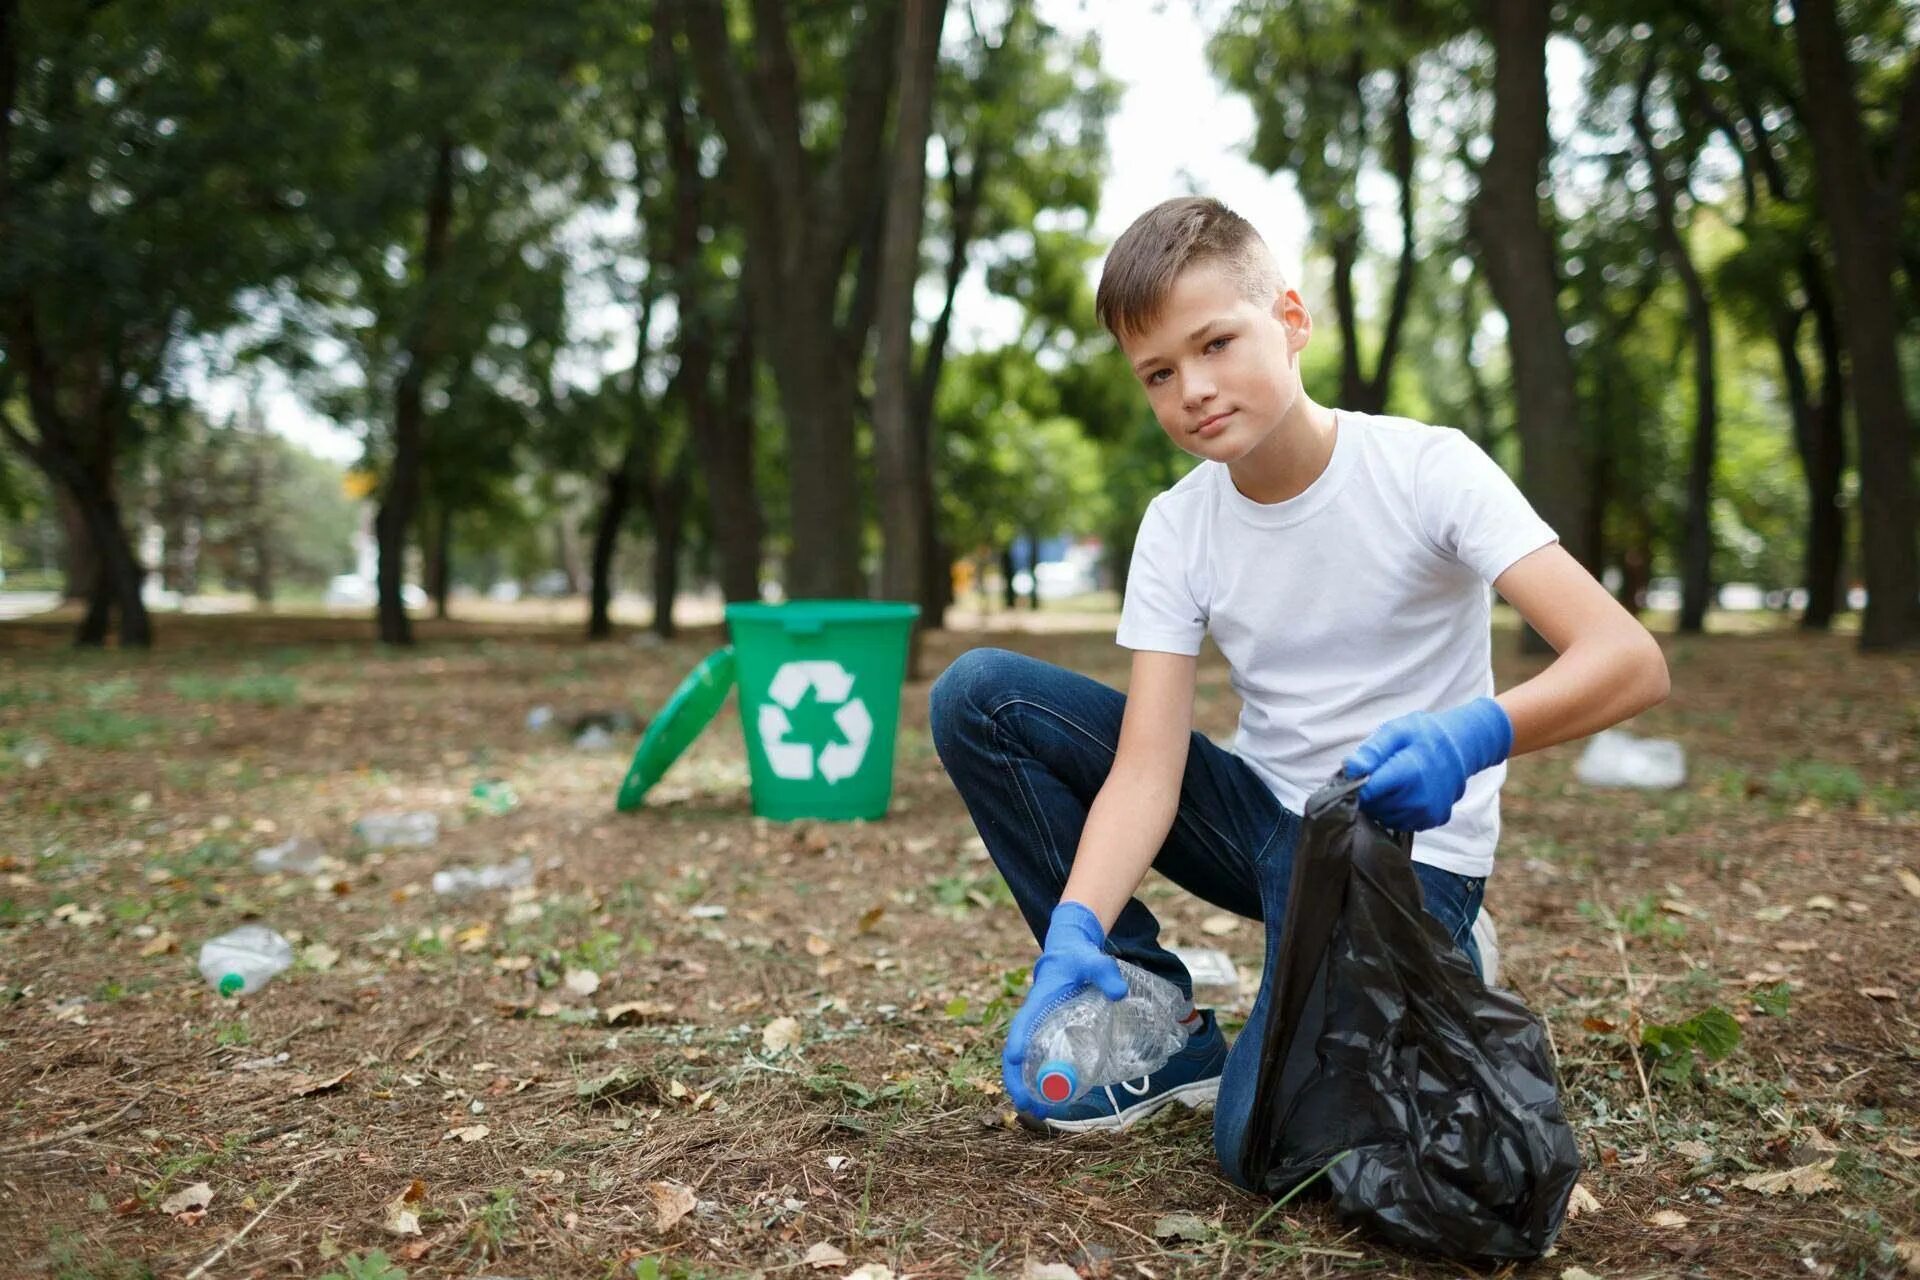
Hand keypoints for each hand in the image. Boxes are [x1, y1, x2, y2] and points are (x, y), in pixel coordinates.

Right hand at [1002, 900, 1127, 1114]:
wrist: (1071, 953)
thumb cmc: (1079, 959)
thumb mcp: (1093, 961)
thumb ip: (1105, 973)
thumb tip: (1119, 993)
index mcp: (1039, 1001)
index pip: (1022, 1023)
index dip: (1017, 1041)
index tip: (1015, 1059)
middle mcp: (1034, 1018)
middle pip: (1015, 1052)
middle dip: (1016, 1079)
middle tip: (1026, 1105)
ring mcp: (1039, 1028)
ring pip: (1023, 1061)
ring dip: (1025, 1086)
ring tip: (1037, 1112)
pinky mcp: (1047, 1035)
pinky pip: (1036, 1060)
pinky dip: (1037, 1080)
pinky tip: (1050, 1098)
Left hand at [1342, 697, 1512, 831]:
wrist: (1461, 747)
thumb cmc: (1425, 736)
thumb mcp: (1396, 731)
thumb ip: (1373, 750)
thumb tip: (1350, 768)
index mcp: (1409, 773)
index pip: (1368, 793)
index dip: (1355, 786)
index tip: (1355, 776)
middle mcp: (1420, 799)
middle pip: (1375, 807)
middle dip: (1369, 792)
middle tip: (1378, 773)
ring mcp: (1428, 814)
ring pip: (1385, 818)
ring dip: (1381, 804)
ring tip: (1392, 782)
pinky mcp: (1432, 821)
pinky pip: (1401, 823)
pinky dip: (1396, 811)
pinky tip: (1403, 793)